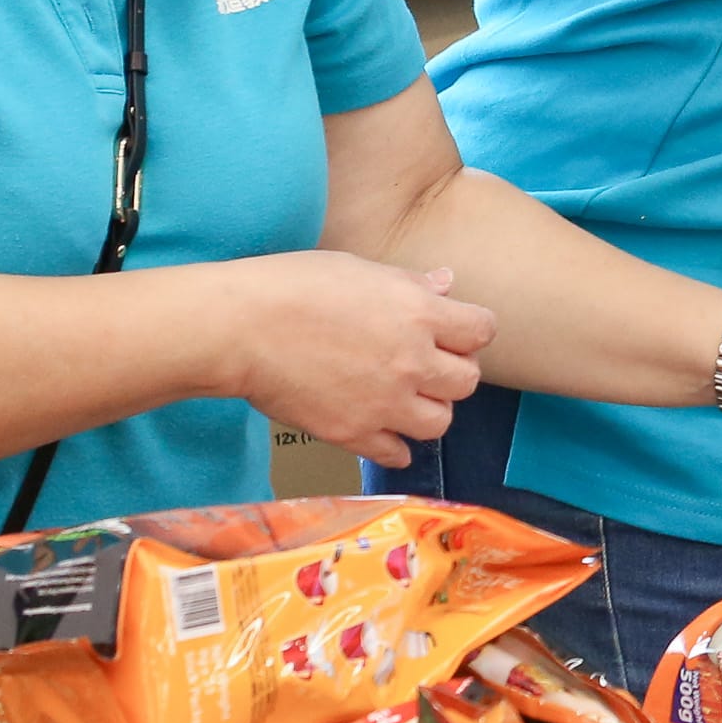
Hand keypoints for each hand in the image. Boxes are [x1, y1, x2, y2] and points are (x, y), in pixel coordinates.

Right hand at [233, 254, 496, 470]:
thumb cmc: (292, 286)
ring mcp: (384, 402)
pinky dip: (396, 444)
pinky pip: (398, 453)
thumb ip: (409, 283)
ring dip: (430, 410)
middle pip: (468, 381)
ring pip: (441, 422)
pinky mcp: (353, 433)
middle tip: (428, 364)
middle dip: (453, 371)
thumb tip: (447, 284)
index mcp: (418, 313)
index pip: (482, 330)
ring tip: (405, 397)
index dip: (471, 330)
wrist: (238, 328)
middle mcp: (411, 361)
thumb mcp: (359, 269)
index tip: (454, 331)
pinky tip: (382, 428)